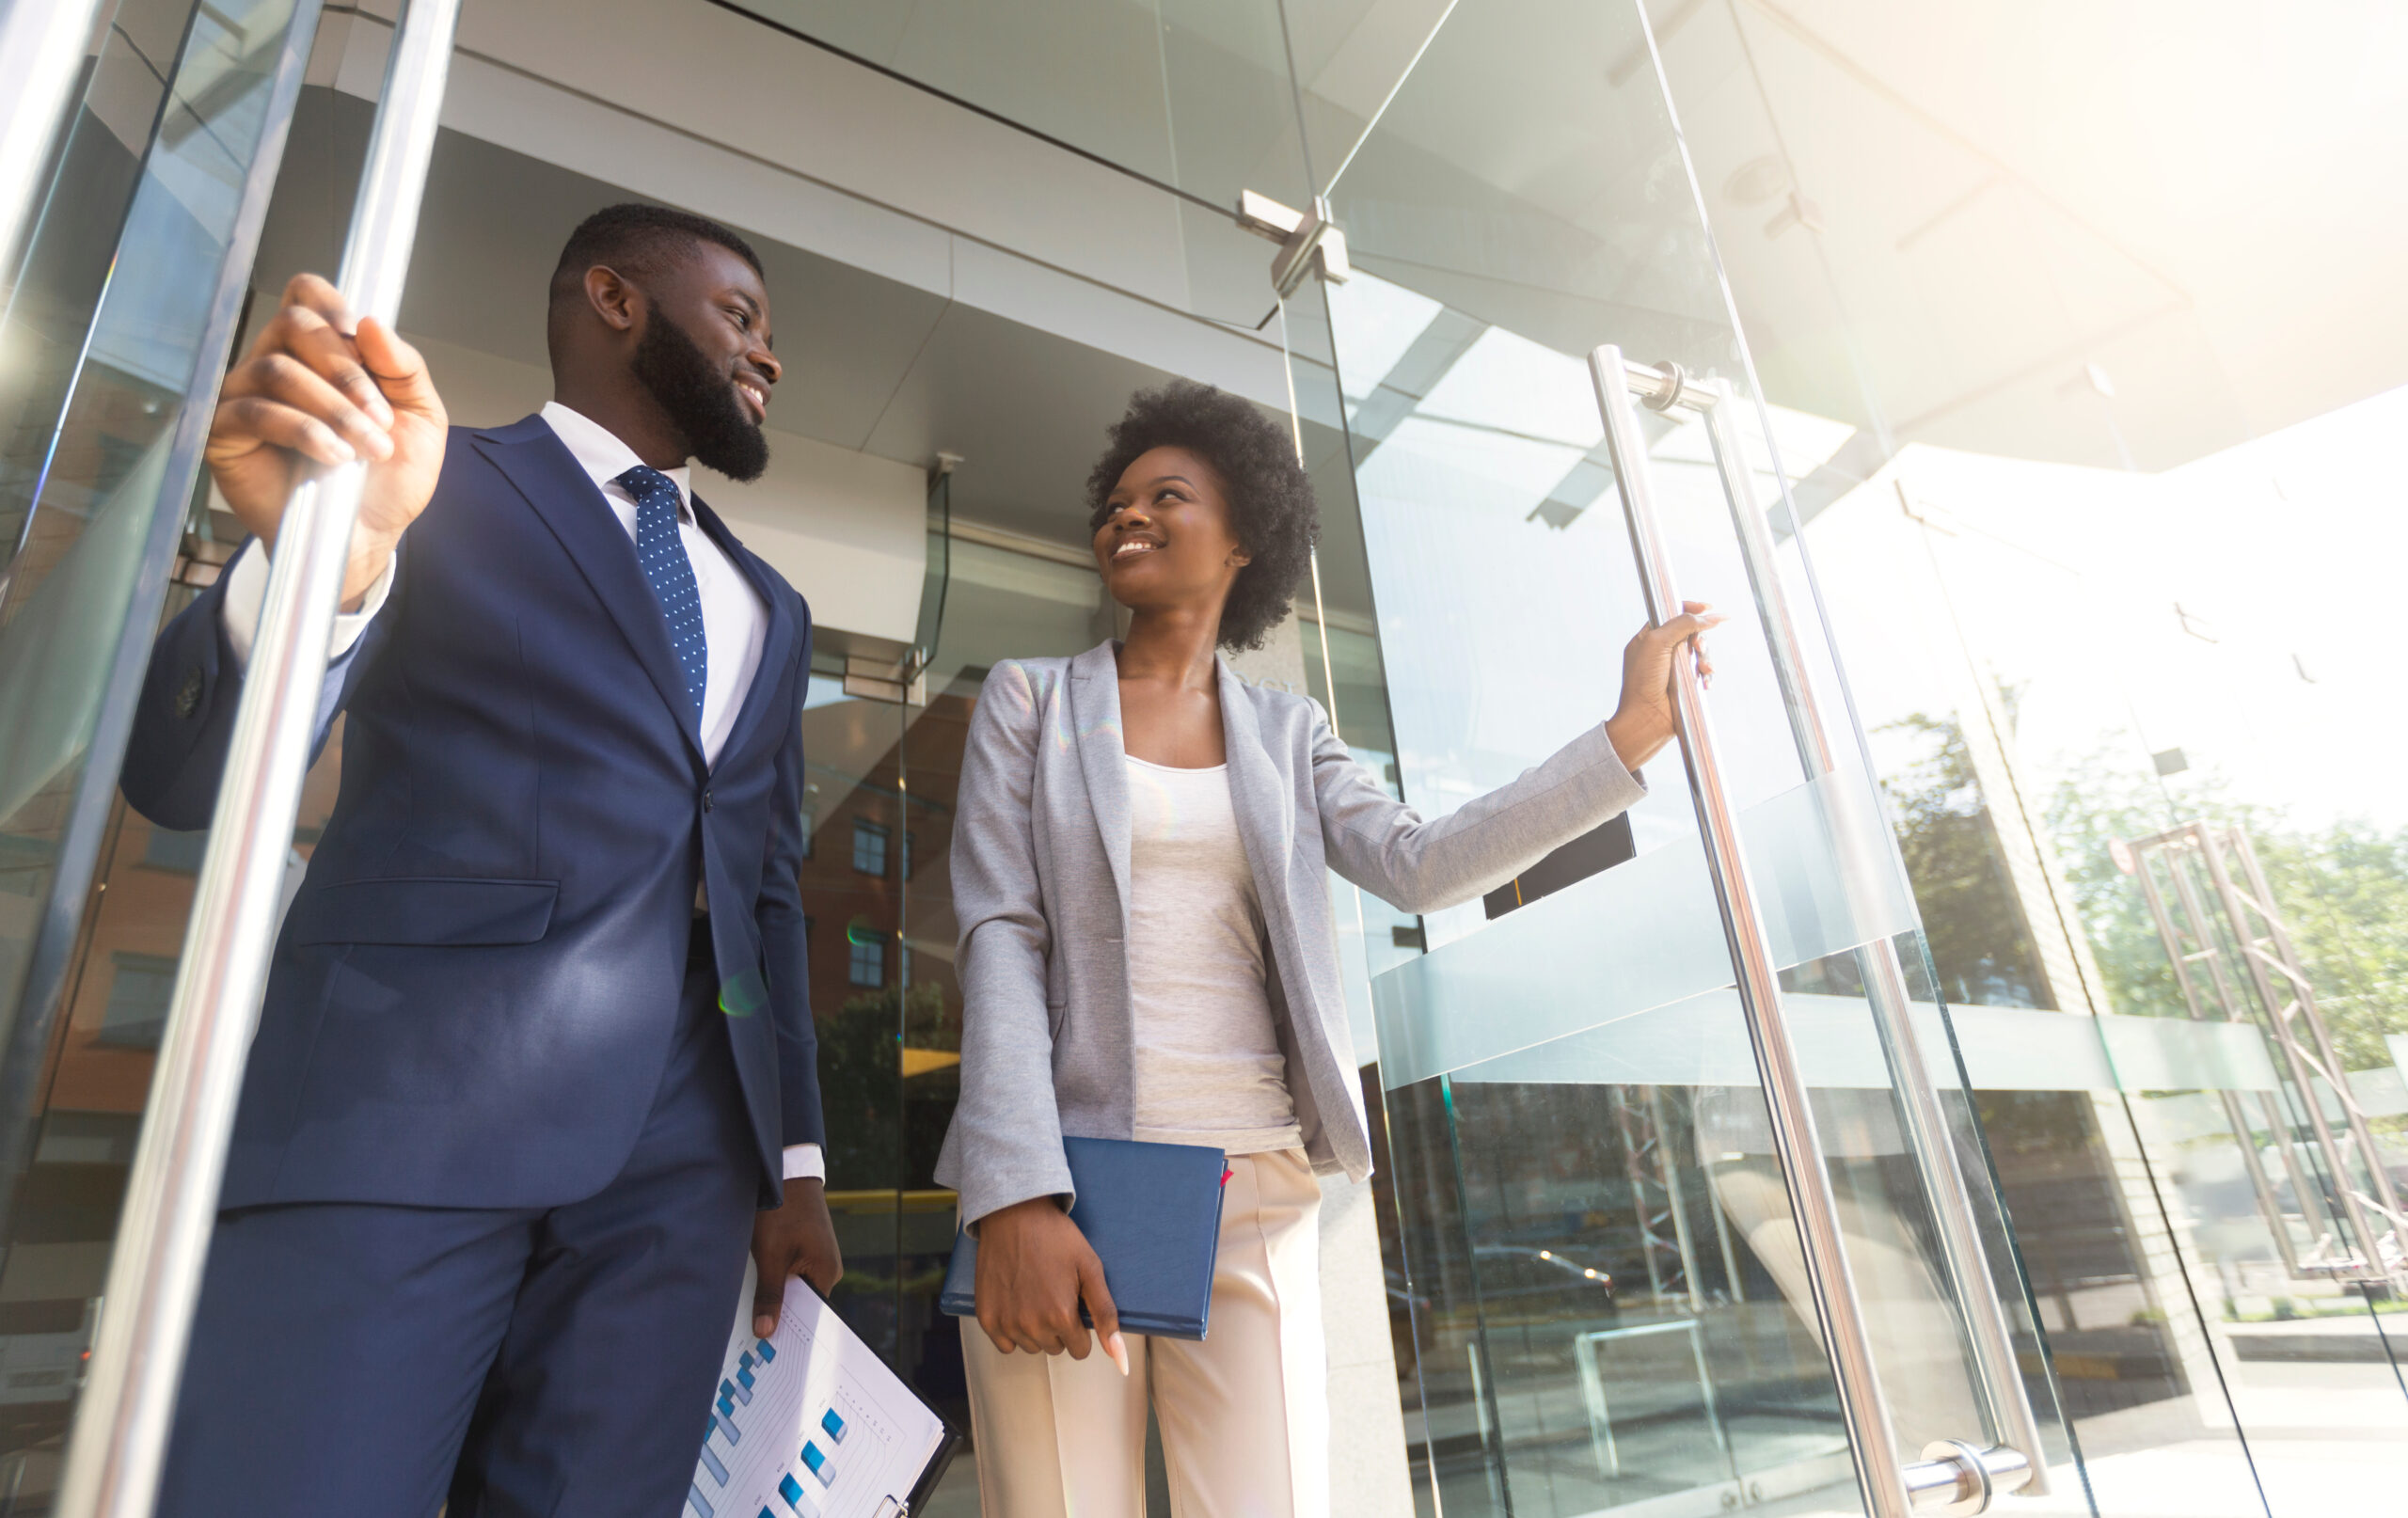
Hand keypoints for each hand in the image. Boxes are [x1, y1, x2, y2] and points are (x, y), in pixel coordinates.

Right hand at [206, 272, 446, 608]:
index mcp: (319, 352)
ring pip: (277, 369)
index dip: (329, 304)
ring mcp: (245, 396)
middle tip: (380, 419)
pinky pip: (254, 411)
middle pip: (293, 324)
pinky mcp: (225, 434)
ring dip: (333, 407)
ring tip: (367, 448)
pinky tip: (335, 457)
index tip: (359, 336)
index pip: (306, 295)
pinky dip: (303, 430)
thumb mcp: (420, 418)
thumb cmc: (388, 478)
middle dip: (346, 370)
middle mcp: (276, 363)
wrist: (367, 536)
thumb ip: (404, 368)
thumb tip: (372, 322)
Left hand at [750, 1177, 842, 1336]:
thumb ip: (769, 1295)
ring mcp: (817, 1257)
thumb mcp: (770, 1256)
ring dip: (773, 1291)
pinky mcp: (806, 1248)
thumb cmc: (782, 1210)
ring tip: (751, 1301)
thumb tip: (765, 1332)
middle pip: (800, 1302)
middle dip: (777, 1310)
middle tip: (750, 1328)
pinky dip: (774, 1276)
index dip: (787, 1328)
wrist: (785, 1170)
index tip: (765, 1343)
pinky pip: (790, 1272)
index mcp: (827, 1272)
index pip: (809, 1314)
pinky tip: (756, 1277)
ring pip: (792, 1286)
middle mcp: (827, 1267)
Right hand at [972, 1196, 1126, 1373]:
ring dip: (1036, 1329)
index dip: (1080, 1326)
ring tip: (1035, 1293)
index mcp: (1061, 1316)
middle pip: (1056, 1347)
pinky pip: (1005, 1345)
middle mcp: (1032, 1326)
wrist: (1014, 1214)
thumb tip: (1121, 1360)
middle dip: (1059, 1327)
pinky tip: (1016, 1303)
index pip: (1080, 1349)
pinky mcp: (987, 1318)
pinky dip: (1012, 1330)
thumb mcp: (1090, 1269)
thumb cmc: (1055, 1238)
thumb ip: (1106, 1316)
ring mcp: (1006, 1323)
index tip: (1073, 1302)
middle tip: (1053, 1292)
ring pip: (1031, 1346)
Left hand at [1603, 600, 1724, 771]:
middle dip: (1700, 639)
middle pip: (1692, 632)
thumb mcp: (1658, 643)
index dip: (1690, 609)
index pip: (1672, 613)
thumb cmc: (1643, 682)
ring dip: (1706, 659)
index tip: (1708, 608)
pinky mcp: (1685, 683)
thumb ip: (1682, 624)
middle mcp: (1661, 650)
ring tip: (1703, 671)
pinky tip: (1705, 682)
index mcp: (1649, 637)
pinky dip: (1707, 675)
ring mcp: (1674, 667)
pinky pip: (1703, 672)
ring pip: (1700, 653)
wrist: (1646, 719)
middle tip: (1698, 649)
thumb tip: (1709, 615)